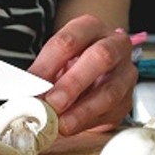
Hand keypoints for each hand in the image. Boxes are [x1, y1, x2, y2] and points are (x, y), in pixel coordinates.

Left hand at [28, 14, 137, 135]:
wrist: (94, 74)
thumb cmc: (71, 64)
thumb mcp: (54, 61)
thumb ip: (43, 74)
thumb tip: (26, 95)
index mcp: (90, 28)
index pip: (69, 41)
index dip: (48, 65)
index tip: (32, 85)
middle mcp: (115, 45)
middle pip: (100, 57)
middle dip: (73, 83)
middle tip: (52, 103)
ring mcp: (126, 72)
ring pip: (110, 90)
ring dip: (82, 110)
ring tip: (61, 123)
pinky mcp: (128, 99)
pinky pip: (112, 112)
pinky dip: (89, 122)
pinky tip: (71, 126)